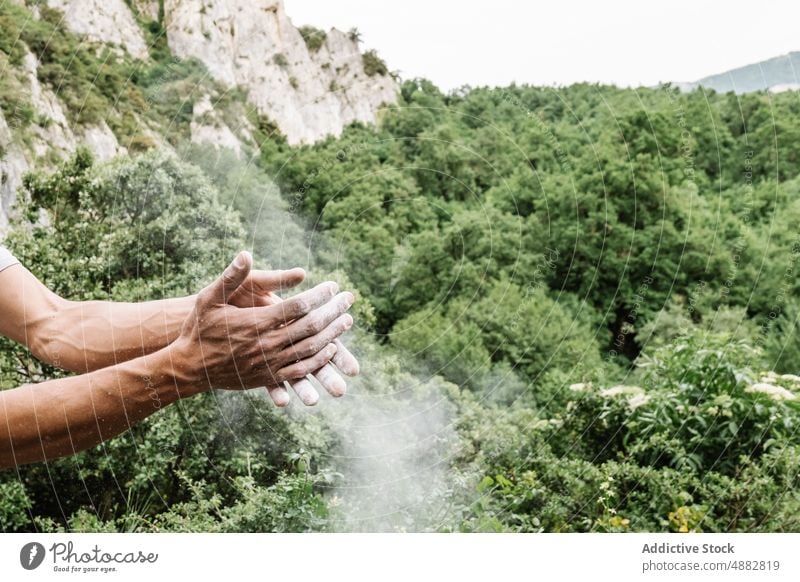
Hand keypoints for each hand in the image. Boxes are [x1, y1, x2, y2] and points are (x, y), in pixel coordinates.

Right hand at [170, 251, 354, 400]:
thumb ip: (230, 276)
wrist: (189, 367)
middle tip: (350, 299)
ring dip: (332, 334)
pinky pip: (301, 369)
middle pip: (310, 327)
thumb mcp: (210, 298)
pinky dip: (319, 358)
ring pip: (310, 349)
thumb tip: (246, 253)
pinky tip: (332, 348)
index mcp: (256, 323)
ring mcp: (269, 363)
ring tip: (347, 321)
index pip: (298, 306)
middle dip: (333, 312)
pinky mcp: (268, 377)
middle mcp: (266, 344)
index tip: (334, 285)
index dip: (319, 295)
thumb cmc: (199, 329)